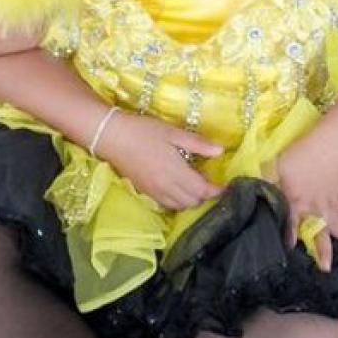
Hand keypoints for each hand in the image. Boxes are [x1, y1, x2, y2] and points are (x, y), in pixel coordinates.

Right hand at [98, 113, 223, 210]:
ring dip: (191, 199)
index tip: (226, 185)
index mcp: (176, 173)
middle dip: (205, 195)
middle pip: (193, 201)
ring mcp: (154, 192)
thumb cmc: (144, 131)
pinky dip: (177, 201)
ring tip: (194, 183)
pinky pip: (167, 204)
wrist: (112, 137)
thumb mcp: (173, 132)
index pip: (202, 190)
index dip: (217, 190)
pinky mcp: (145, 192)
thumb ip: (198, 144)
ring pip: (180, 206)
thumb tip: (220, 152)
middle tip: (209, 179)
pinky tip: (178, 187)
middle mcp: (166, 187)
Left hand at [276, 134, 337, 273]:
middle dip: (324, 252)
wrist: (331, 144)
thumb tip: (242, 188)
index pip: (290, 224)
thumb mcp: (276, 165)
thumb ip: (262, 179)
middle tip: (327, 270)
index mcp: (296, 201)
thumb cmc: (301, 154)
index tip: (288, 251)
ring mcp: (332, 206)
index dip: (289, 237)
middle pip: (321, 234)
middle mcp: (316, 209)